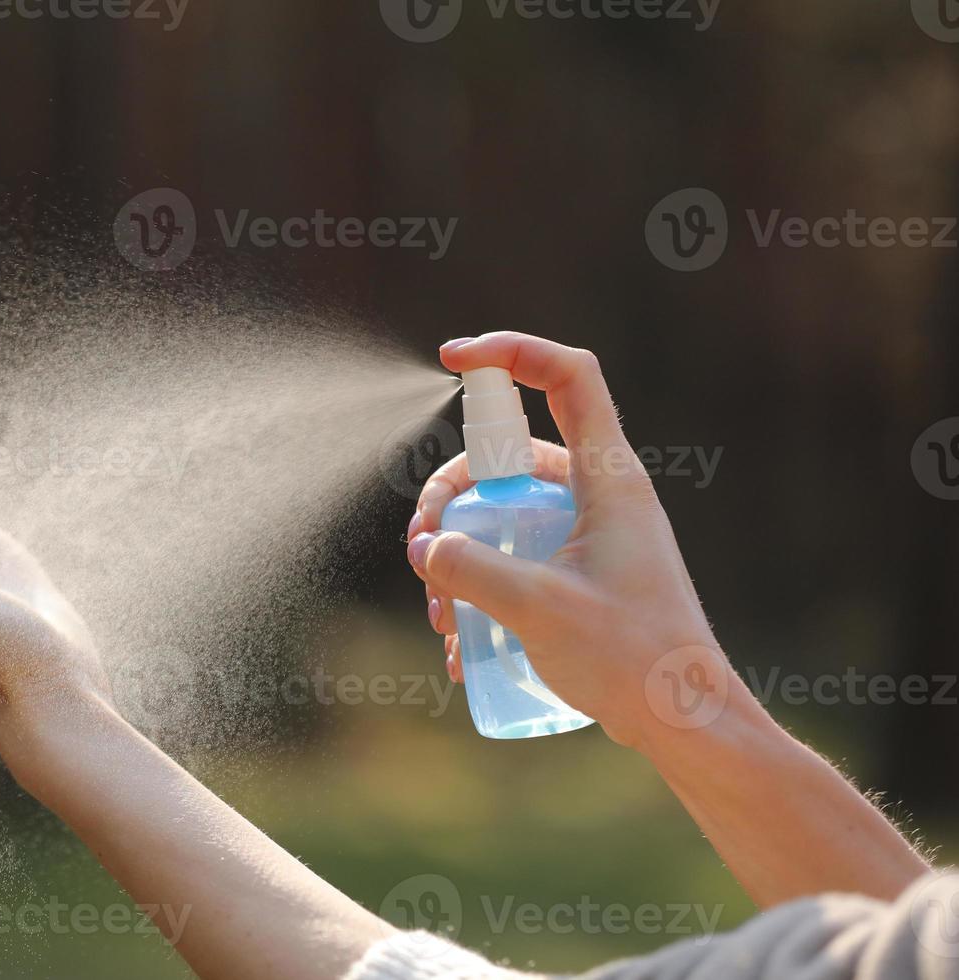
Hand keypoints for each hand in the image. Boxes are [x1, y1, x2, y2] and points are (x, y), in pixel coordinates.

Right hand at [406, 332, 724, 748]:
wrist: (685, 723)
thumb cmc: (632, 658)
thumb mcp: (539, 607)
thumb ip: (471, 569)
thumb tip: (426, 548)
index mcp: (608, 479)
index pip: (567, 377)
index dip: (511, 351)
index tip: (452, 358)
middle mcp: (599, 496)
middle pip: (508, 458)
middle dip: (451, 499)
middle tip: (422, 552)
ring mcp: (588, 537)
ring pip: (503, 516)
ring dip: (458, 557)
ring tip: (441, 620)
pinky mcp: (580, 577)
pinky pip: (515, 560)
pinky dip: (480, 591)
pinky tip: (462, 649)